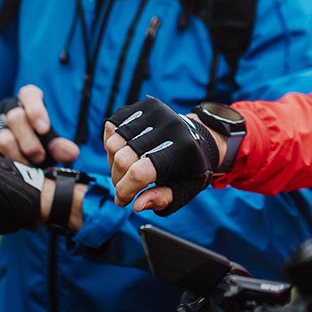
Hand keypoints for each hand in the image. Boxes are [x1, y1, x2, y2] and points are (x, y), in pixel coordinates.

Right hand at [0, 85, 79, 165]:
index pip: (29, 94)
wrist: (10, 165)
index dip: (36, 109)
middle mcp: (6, 110)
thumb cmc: (36, 150)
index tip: (44, 129)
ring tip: (26, 168)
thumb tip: (72, 152)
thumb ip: (60, 148)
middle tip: (39, 158)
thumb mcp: (50, 147)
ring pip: (1, 138)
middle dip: (29, 142)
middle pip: (15, 117)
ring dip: (16, 156)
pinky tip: (7, 168)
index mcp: (27, 103)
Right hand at [103, 97, 222, 215]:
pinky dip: (112, 146)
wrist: (200, 136)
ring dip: (113, 164)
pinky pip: (111, 128)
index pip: (140, 172)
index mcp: (182, 149)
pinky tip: (125, 153)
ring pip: (113, 144)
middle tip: (123, 190)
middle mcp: (168, 126)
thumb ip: (163, 200)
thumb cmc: (190, 168)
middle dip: (118, 181)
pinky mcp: (142, 105)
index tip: (123, 201)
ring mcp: (154, 112)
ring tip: (126, 172)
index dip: (125, 191)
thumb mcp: (186, 189)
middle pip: (123, 159)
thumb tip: (137, 205)